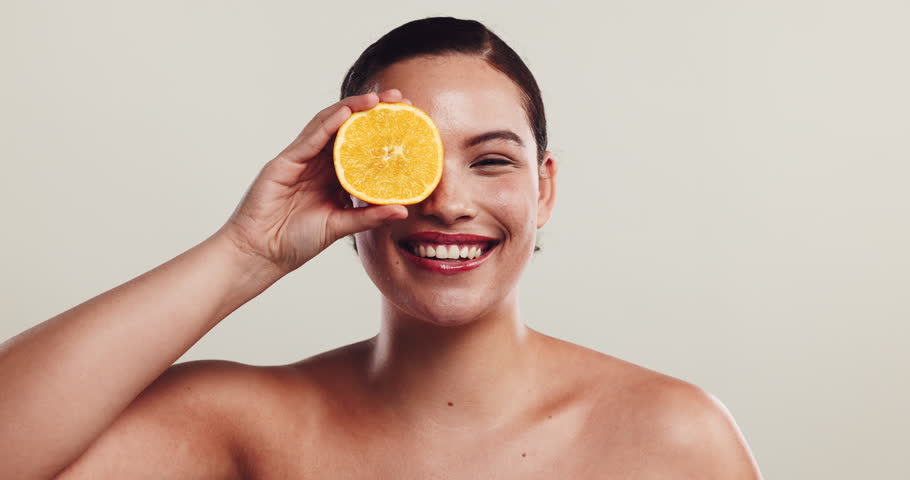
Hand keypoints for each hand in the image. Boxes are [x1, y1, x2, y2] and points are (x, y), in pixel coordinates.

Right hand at [216, 89, 410, 274]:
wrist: (261, 254)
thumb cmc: (295, 241)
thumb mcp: (340, 227)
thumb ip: (369, 216)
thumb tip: (403, 209)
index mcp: (333, 177)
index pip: (361, 145)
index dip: (382, 131)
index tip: (408, 121)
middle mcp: (318, 163)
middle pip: (347, 128)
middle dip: (371, 111)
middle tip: (399, 98)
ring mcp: (301, 160)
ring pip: (328, 125)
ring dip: (352, 109)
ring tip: (376, 99)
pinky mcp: (284, 163)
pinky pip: (309, 139)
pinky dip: (328, 124)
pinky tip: (346, 113)